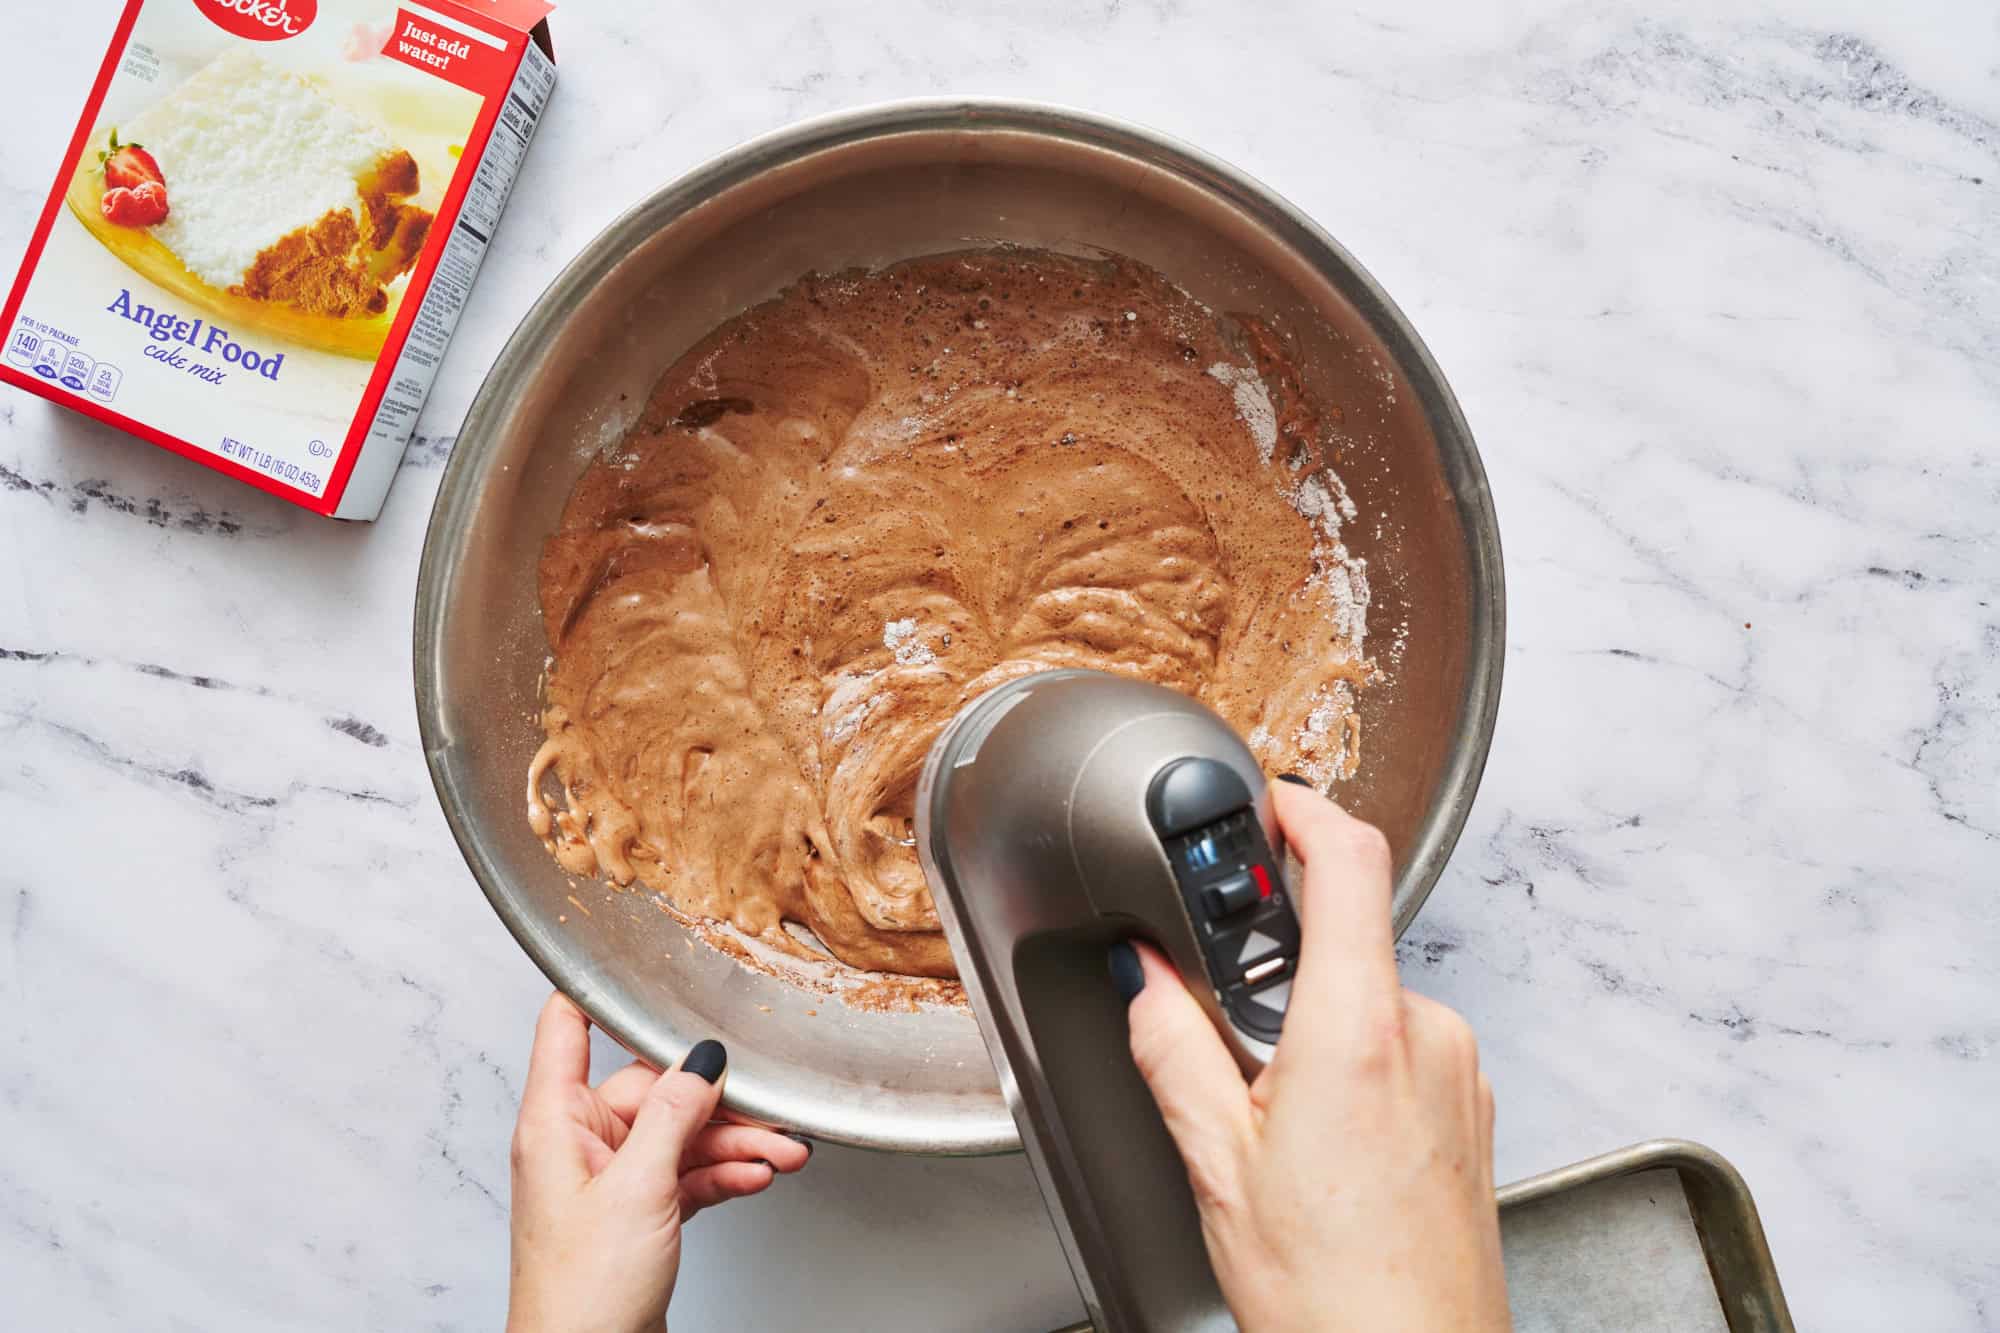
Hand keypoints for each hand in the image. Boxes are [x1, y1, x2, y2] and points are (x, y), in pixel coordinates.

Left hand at [506, 993, 811, 1332]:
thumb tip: (702, 1060)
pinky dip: (723, 1174)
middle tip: (769, 1106)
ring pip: (679, 1136)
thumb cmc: (580, 1296)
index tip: (640, 955)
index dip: (600, 987)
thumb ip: (673, 1115)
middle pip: (654, 1090)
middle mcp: (578, 1144)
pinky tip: (757, 1175)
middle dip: (717, 1100)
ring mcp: (608, 1181)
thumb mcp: (637, 1188)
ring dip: (733, 1143)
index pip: (567, 1026)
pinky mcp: (635, 1215)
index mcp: (555, 1122)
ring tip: (782, 1150)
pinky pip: (686, 1175)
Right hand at [1113, 780, 1509, 1332]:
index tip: (1270, 802)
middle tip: (1231, 1043)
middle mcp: (1428, 1035)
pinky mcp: (1470, 1108)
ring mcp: (1459, 1072)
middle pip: (1345, 941)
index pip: (1350, 863)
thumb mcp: (1216, 1161)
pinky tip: (1323, 1150)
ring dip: (1313, 1031)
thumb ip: (1172, 1044)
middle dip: (1276, 973)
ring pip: (1369, 1002)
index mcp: (1359, 1031)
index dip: (1305, 811)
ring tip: (1277, 1127)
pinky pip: (1401, 1048)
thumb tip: (1145, 976)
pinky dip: (1352, 1067)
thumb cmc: (1331, 1294)